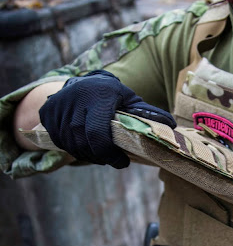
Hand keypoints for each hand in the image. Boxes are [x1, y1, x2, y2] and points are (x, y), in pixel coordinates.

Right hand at [39, 70, 175, 168]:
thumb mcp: (130, 100)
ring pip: (72, 145)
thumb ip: (148, 113)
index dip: (110, 155)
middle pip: (85, 143)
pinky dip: (74, 148)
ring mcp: (59, 107)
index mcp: (100, 96)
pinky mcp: (48, 113)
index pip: (99, 134)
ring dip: (88, 155)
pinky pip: (60, 141)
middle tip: (114, 160)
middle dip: (101, 157)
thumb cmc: (111, 95)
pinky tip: (85, 146)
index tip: (123, 163)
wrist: (81, 82)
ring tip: (101, 153)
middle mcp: (76, 100)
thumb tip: (171, 125)